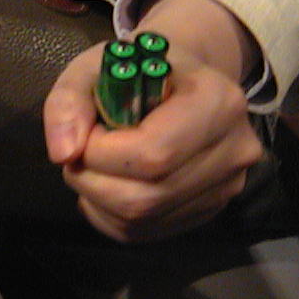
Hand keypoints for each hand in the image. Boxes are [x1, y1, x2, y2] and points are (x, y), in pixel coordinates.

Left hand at [43, 0, 262, 242]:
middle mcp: (235, 149)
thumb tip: (63, 154)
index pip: (151, 154)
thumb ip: (69, 101)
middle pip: (145, 198)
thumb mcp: (94, 66)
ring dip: (97, 200)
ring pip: (142, 220)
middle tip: (79, 153)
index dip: (100, 153)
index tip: (84, 132)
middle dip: (92, 181)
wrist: (180, 76)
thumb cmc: (136, 66)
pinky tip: (106, 185)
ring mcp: (228, 185)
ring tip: (92, 165)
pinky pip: (146, 232)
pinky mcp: (211, 209)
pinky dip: (109, 215)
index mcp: (215, 100)